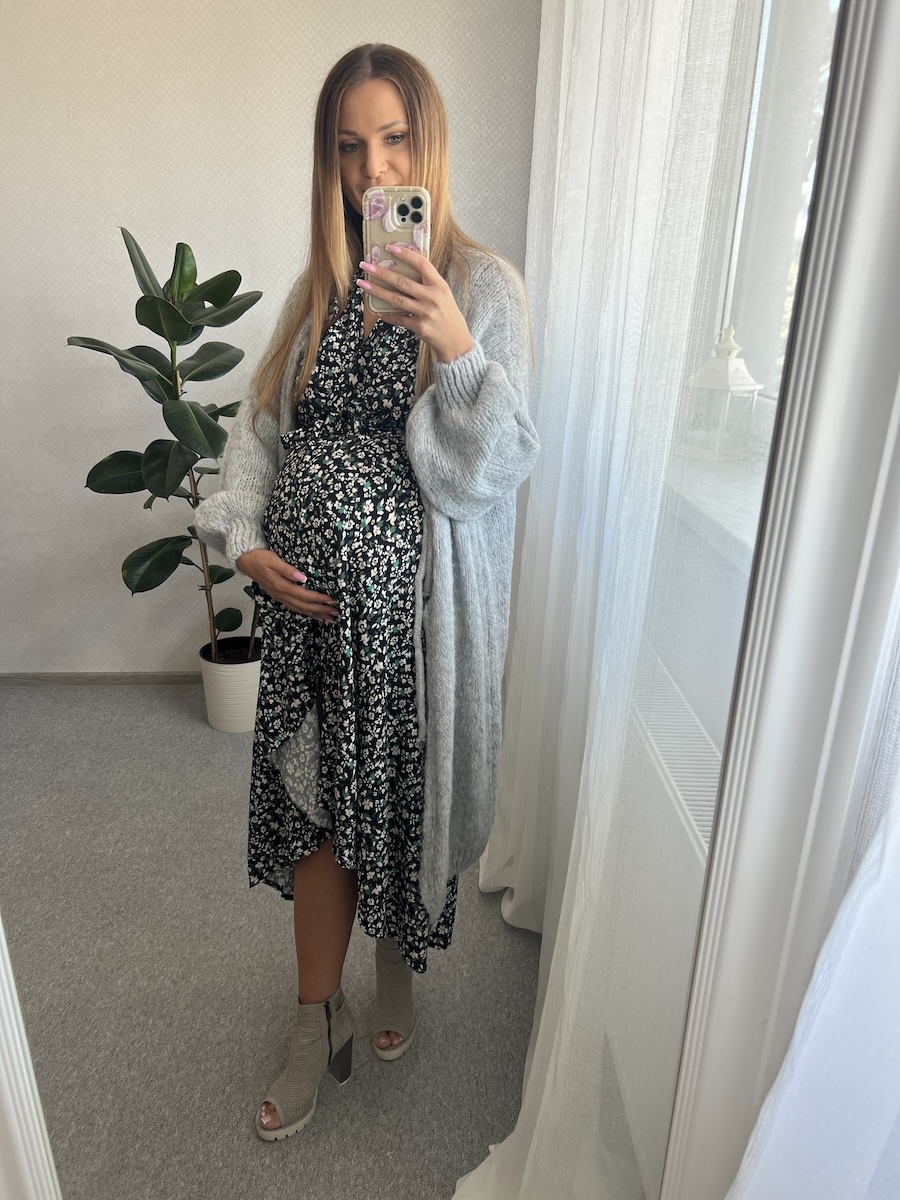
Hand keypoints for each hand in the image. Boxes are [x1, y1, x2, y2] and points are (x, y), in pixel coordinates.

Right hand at [236, 548, 338, 621]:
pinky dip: (306, 612)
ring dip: (315, 614)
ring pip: (299, 609)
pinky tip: (313, 614)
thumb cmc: (260, 557)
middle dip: (320, 610)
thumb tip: (302, 577)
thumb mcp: (273, 559)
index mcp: (281, 586)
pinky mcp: (278, 596)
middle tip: (335, 613)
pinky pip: (294, 607)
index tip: (331, 600)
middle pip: (304, 605)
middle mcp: (281, 594)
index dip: (318, 599)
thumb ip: (287, 569)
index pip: (304, 595)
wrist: (245, 560)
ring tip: (329, 618)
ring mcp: (279, 597)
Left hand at [357, 245, 474, 362]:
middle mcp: (433, 298)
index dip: (406, 254)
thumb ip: (427, 282)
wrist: (455, 340)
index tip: (390, 247)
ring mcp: (425, 313)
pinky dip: (387, 315)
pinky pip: (398, 318)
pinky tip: (377, 311)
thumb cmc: (447, 313)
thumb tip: (404, 268)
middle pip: (403, 282)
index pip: (422, 264)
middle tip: (366, 265)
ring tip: (363, 283)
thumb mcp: (443, 294)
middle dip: (381, 272)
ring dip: (377, 291)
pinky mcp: (419, 327)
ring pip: (396, 300)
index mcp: (439, 285)